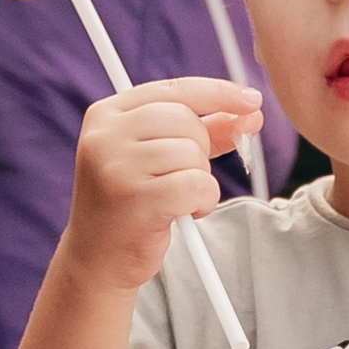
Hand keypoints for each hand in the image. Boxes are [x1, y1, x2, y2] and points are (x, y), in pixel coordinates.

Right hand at [64, 77, 265, 295]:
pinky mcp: (135, 199)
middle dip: (200, 150)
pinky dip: (204, 200)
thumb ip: (201, 131)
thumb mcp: (158, 159)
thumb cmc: (130, 205)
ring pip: (192, 153)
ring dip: (201, 180)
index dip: (217, 92)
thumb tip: (248, 113)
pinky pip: (197, 184)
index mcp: (106, 114)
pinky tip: (186, 213)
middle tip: (184, 177)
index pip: (174, 89)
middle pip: (185, 120)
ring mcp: (117, 166)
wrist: (97, 259)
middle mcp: (106, 135)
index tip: (250, 100)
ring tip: (178, 199)